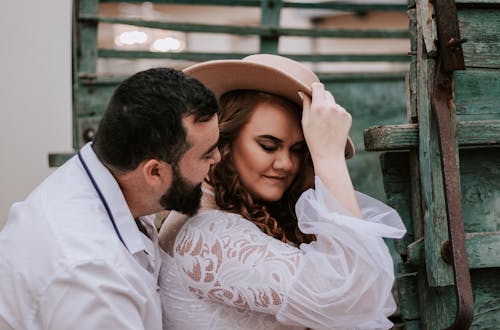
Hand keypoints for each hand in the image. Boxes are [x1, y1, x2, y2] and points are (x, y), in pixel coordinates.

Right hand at [300, 82, 360, 217]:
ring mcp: (341, 111)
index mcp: (318, 107)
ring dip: (329, 108)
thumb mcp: (305, 121)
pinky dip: (336, 115)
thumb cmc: (313, 138)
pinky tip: (332, 126)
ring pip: (333, 103)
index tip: (312, 91)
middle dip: (322, 99)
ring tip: (325, 123)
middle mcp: (331, 107)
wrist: (328, 153)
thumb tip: (303, 91)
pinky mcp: (347, 116)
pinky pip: (340, 111)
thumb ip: (306, 104)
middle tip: (317, 112)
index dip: (314, 87)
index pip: (318, 86)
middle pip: (326, 94)